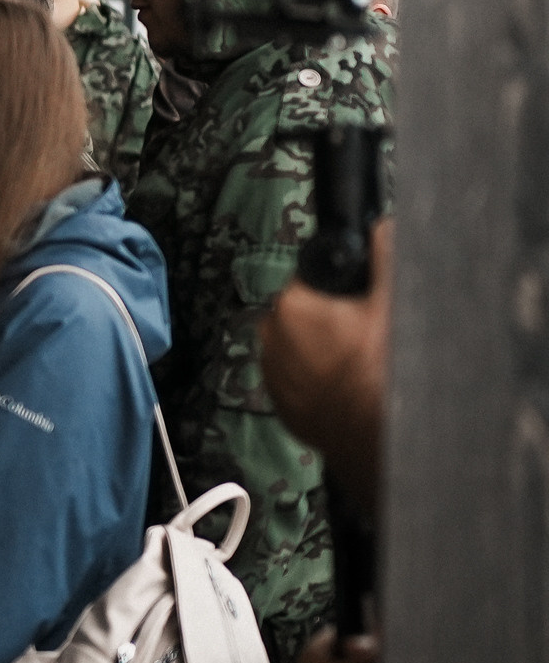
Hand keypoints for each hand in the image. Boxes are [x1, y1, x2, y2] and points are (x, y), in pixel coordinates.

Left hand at [260, 218, 390, 517]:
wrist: (374, 437)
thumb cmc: (381, 372)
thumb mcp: (392, 304)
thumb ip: (384, 255)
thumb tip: (380, 226)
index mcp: (291, 306)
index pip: (312, 281)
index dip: (340, 291)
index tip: (359, 304)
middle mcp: (270, 337)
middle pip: (306, 314)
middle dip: (332, 320)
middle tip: (364, 337)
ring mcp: (272, 372)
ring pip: (302, 347)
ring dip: (324, 350)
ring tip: (356, 365)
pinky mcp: (280, 401)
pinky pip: (298, 377)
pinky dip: (318, 378)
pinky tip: (345, 385)